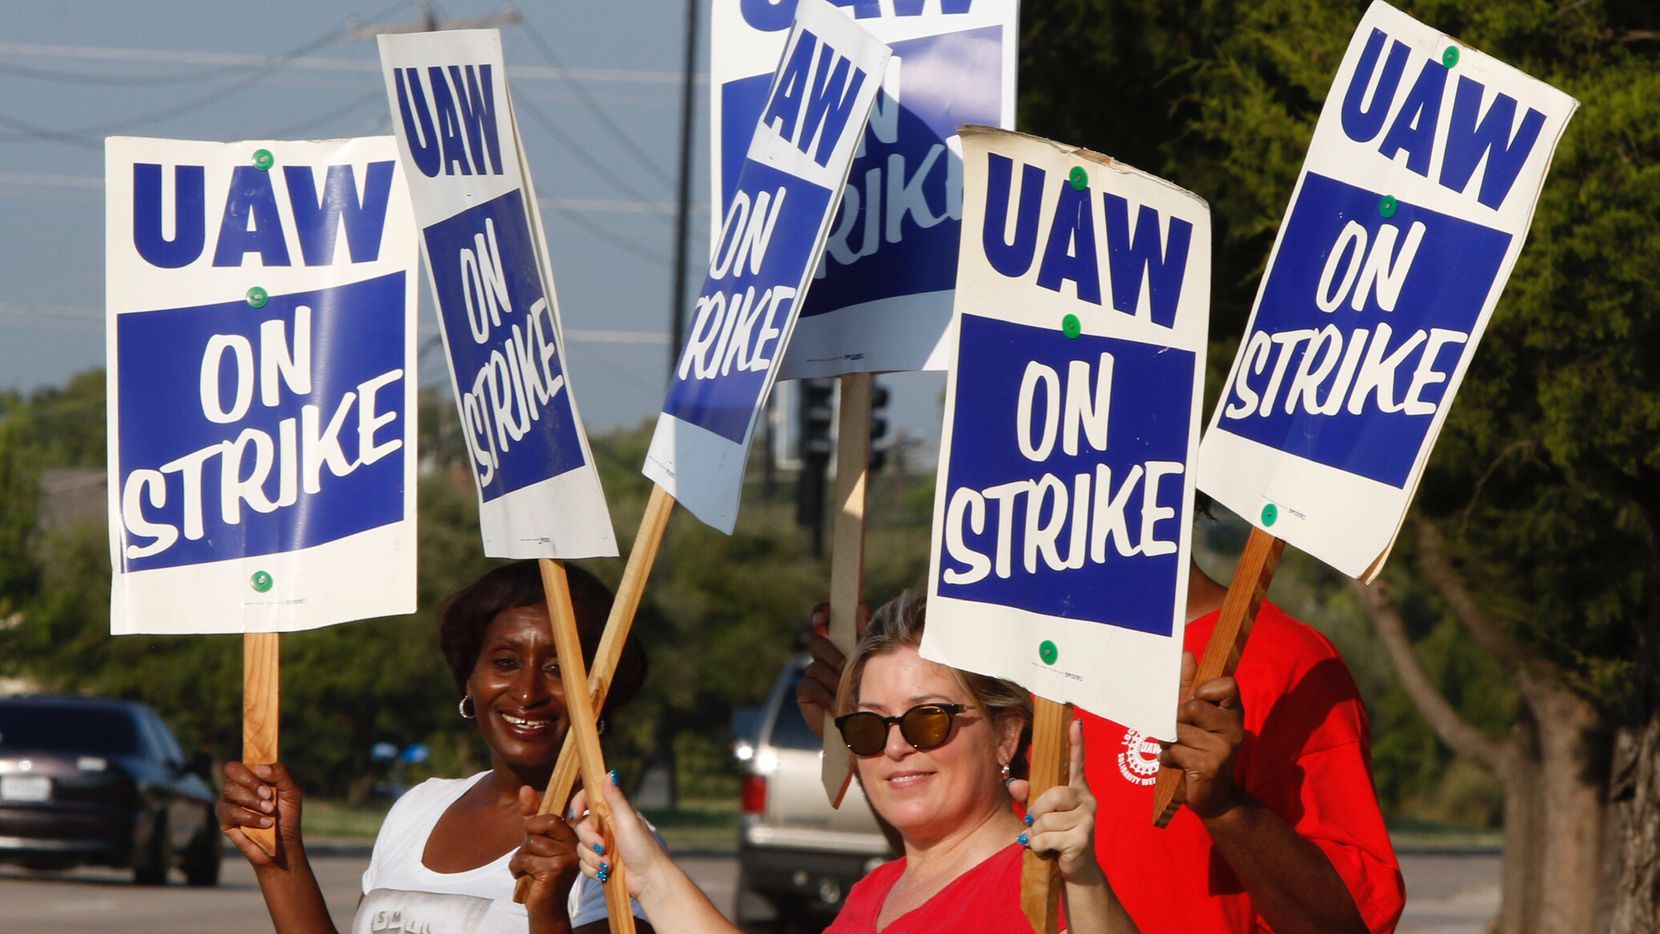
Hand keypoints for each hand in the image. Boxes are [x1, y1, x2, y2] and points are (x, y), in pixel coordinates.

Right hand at [216, 761, 302, 869]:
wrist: (283, 844)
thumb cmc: (287, 816)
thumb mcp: (291, 792)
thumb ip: (280, 774)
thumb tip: (259, 768)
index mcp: (252, 776)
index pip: (241, 762)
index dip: (250, 768)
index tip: (266, 781)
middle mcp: (238, 787)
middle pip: (232, 771)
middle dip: (251, 782)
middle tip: (268, 796)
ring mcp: (229, 803)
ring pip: (229, 791)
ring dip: (252, 801)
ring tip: (270, 812)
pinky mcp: (225, 820)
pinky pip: (228, 811)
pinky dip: (249, 817)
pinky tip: (264, 823)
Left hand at [509, 786, 581, 921]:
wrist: (546, 907)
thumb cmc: (540, 872)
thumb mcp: (536, 841)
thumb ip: (531, 815)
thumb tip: (524, 788)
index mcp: (574, 835)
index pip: (553, 817)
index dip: (536, 822)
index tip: (529, 832)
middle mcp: (576, 844)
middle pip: (542, 825)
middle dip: (527, 837)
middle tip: (527, 853)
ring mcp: (568, 857)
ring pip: (532, 843)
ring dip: (520, 856)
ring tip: (526, 867)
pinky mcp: (556, 869)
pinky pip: (527, 858)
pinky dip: (517, 867)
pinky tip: (523, 875)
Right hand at [570, 773, 665, 901]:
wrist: (648, 880)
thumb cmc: (642, 847)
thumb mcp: (628, 821)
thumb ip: (616, 799)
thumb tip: (611, 772)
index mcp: (612, 812)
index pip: (586, 800)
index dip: (577, 804)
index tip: (576, 813)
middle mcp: (605, 827)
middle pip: (580, 827)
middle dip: (590, 840)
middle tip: (604, 847)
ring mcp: (602, 846)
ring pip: (581, 848)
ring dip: (594, 858)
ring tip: (610, 864)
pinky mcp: (599, 863)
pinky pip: (583, 865)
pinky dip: (594, 870)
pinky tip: (606, 873)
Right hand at [794, 601, 868, 740]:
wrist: (865, 730)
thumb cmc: (872, 692)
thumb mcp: (872, 660)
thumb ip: (865, 634)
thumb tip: (861, 608)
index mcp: (842, 642)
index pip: (826, 618)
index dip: (821, 613)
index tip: (822, 617)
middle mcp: (825, 655)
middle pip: (817, 642)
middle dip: (832, 656)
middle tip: (845, 668)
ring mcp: (814, 673)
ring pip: (816, 665)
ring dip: (833, 680)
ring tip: (845, 693)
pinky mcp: (804, 691)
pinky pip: (809, 683)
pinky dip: (825, 695)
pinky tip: (835, 707)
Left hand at [1018, 720, 1104, 884]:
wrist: (1076, 870)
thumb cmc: (1058, 837)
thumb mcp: (1042, 815)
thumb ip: (1028, 796)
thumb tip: (1012, 783)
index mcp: (1078, 790)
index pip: (1077, 764)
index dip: (1077, 743)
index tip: (1076, 722)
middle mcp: (1088, 801)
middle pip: (1052, 795)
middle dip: (1036, 812)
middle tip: (1035, 823)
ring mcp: (1087, 819)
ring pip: (1046, 819)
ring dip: (1037, 834)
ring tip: (1044, 841)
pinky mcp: (1082, 838)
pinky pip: (1047, 837)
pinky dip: (1038, 845)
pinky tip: (1047, 850)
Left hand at [1159, 651, 1245, 819]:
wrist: (1213, 797)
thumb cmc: (1198, 749)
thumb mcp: (1193, 716)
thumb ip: (1187, 686)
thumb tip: (1186, 654)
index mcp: (1233, 711)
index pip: (1227, 684)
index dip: (1206, 690)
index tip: (1198, 701)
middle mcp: (1234, 728)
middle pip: (1192, 707)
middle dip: (1177, 721)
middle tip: (1183, 734)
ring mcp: (1224, 748)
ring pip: (1179, 730)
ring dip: (1170, 742)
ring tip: (1180, 751)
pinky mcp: (1210, 766)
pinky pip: (1175, 751)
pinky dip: (1168, 759)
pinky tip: (1179, 766)